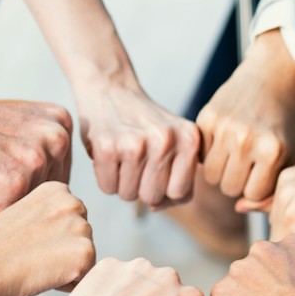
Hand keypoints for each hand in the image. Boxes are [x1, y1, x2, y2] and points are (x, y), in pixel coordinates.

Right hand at [0, 74, 73, 224]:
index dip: (22, 187)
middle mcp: (58, 139)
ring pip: (26, 217)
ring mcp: (37, 161)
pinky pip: (2, 225)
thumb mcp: (14, 131)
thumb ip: (42, 155)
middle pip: (46, 206)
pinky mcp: (13, 184)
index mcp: (61, 125)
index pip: (58, 187)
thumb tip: (64, 207)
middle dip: (12, 201)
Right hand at [0, 181, 95, 295]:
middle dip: (60, 254)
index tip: (23, 243)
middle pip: (81, 240)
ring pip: (83, 260)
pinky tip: (39, 277)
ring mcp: (81, 227)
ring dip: (62, 270)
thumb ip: (45, 218)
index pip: (69, 224)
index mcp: (56, 190)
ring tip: (31, 266)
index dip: (46, 241)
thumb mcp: (19, 218)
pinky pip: (84, 279)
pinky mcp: (85, 253)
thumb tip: (60, 235)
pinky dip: (65, 285)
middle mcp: (73, 202)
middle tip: (27, 257)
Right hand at [76, 85, 199, 208]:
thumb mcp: (176, 141)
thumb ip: (178, 178)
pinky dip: (105, 176)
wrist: (110, 88)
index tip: (156, 171)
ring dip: (122, 182)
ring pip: (129, 195)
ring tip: (122, 156)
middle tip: (136, 162)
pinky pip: (107, 187)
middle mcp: (165, 139)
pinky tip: (108, 154)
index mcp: (189, 138)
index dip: (165, 189)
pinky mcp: (107, 146)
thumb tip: (155, 208)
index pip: (181, 193)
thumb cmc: (145, 124)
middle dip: (141, 187)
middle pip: (153, 197)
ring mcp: (135, 142)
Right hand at [196, 29, 294, 202]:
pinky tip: (221, 139)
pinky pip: (198, 155)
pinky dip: (207, 152)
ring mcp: (225, 128)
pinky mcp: (206, 117)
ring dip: (220, 170)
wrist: (269, 79)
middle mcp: (247, 140)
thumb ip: (272, 190)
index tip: (260, 172)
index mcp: (273, 151)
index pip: (252, 194)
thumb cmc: (280, 124)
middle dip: (235, 180)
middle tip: (244, 164)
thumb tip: (240, 208)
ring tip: (232, 156)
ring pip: (210, 176)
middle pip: (229, 188)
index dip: (255, 186)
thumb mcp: (288, 157)